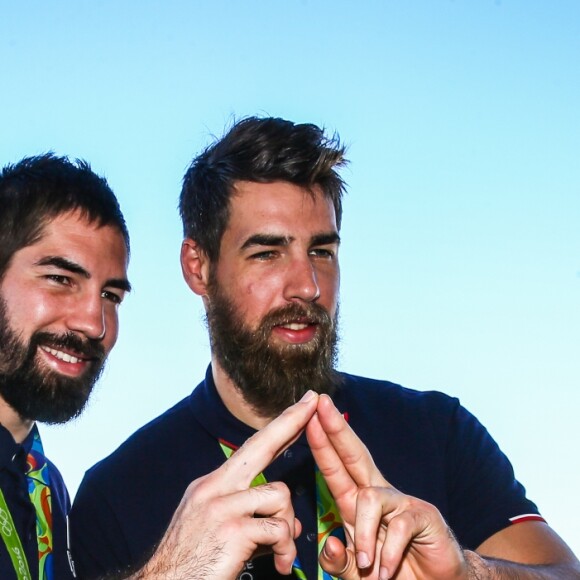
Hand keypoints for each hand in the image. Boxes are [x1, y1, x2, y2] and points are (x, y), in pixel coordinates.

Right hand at [134, 390, 318, 579]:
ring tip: (283, 552)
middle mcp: (214, 488)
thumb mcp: (218, 531)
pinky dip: (285, 548)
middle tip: (312, 401)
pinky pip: (278, 528)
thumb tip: (288, 523)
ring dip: (288, 526)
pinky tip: (280, 563)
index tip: (298, 408)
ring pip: (279, 495)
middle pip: (260, 444)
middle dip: (290, 420)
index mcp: (212, 486)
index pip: (251, 449)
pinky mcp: (232, 529)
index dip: (277, 427)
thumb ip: (253, 519)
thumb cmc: (192, 566)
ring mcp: (221, 506)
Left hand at [307, 394, 467, 579]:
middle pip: (355, 455)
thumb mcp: (355, 573)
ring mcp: (401, 502)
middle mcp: (377, 495)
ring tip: (367, 567)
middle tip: (321, 404)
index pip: (336, 467)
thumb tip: (329, 544)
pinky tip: (386, 568)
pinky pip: (398, 525)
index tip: (307, 417)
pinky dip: (388, 552)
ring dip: (364, 536)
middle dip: (337, 429)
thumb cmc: (390, 575)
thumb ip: (338, 560)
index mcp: (357, 503)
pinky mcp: (423, 515)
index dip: (322, 443)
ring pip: (370, 498)